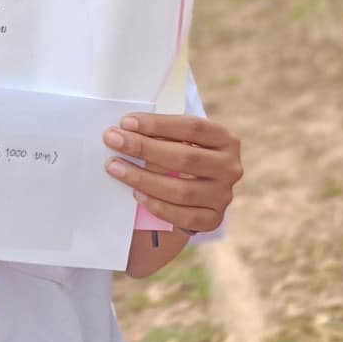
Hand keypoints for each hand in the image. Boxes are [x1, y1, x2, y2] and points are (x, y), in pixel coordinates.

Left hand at [104, 113, 241, 234]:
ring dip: (142, 178)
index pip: (191, 127)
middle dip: (144, 148)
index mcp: (225, 139)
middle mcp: (230, 167)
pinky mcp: (214, 219)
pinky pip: (183, 217)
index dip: (157, 124)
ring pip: (181, 190)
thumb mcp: (180, 138)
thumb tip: (125, 127)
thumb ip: (162, 132)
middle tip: (112, 140)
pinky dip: (157, 206)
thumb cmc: (180, 153)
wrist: (195, 191)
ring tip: (115, 167)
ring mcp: (223, 196)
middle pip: (185, 157)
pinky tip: (136, 194)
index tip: (126, 121)